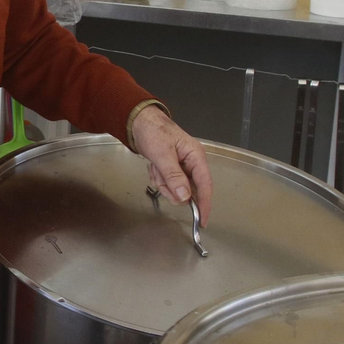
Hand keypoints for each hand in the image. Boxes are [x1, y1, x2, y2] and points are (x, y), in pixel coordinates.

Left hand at [131, 106, 212, 222]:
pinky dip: (158, 178)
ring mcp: (182, 167)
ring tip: (154, 166)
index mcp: (196, 156)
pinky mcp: (172, 169)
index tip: (203, 221)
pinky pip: (167, 183)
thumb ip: (174, 176)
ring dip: (162, 182)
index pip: (205, 185)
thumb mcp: (162, 154)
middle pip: (188, 190)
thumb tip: (185, 197)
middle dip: (171, 187)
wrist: (138, 122)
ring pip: (175, 188)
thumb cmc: (153, 132)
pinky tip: (153, 166)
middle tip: (159, 175)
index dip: (204, 204)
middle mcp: (192, 163)